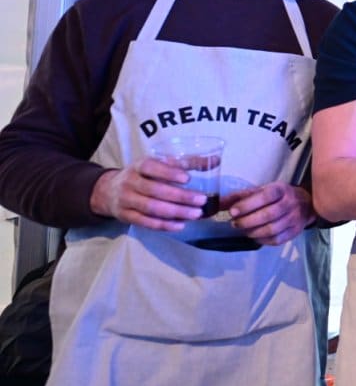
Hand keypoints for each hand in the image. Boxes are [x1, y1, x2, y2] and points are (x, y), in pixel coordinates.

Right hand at [89, 159, 206, 231]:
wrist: (109, 191)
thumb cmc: (143, 175)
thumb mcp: (158, 165)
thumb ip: (185, 163)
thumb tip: (216, 161)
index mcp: (139, 166)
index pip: (152, 167)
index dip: (169, 173)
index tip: (187, 178)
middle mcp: (130, 182)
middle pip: (155, 190)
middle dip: (180, 197)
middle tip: (201, 201)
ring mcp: (126, 200)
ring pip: (151, 208)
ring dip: (176, 212)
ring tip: (196, 214)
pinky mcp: (126, 216)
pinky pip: (146, 222)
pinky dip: (164, 225)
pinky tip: (181, 224)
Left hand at [225, 183, 315, 245]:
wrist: (305, 204)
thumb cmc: (277, 196)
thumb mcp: (260, 191)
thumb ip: (239, 197)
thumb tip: (216, 203)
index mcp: (281, 189)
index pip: (265, 196)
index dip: (247, 205)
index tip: (232, 212)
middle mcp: (290, 203)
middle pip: (268, 215)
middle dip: (247, 221)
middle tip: (234, 223)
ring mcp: (295, 219)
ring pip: (272, 229)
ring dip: (253, 232)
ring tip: (243, 230)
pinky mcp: (295, 232)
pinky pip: (276, 240)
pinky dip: (262, 240)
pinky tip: (255, 236)